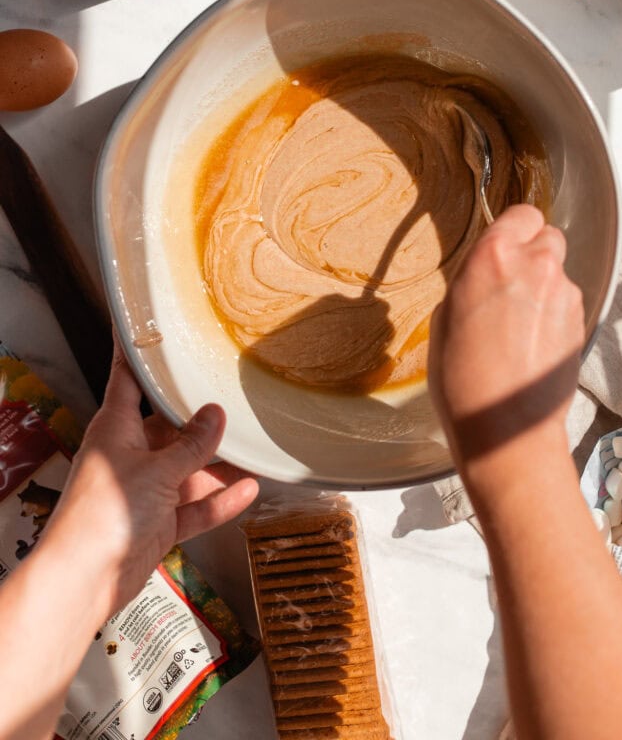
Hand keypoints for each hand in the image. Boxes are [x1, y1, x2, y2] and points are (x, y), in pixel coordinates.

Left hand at [44, 341, 258, 617]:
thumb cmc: (103, 517)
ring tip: (253, 449)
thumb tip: (216, 415)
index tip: (146, 323)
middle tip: (234, 398)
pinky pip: (194, 505)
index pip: (127, 378)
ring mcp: (144, 490)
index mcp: (116, 428)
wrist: (84, 581)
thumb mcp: (158, 470)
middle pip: (170, 427)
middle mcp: (129, 454)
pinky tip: (247, 490)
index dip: (137, 351)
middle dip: (202, 420)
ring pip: (188, 468)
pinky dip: (219, 500)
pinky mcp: (156, 523)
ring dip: (218, 464)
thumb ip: (192, 444)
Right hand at [428, 204, 584, 489]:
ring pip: (557, 271)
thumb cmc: (462, 379)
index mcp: (494, 257)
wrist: (505, 428)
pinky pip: (565, 301)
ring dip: (541, 286)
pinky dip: (551, 312)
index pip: (521, 214)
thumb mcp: (445, 317)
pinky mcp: (580, 322)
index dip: (512, 229)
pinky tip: (530, 342)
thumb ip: (471, 281)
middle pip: (546, 237)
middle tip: (508, 284)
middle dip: (530, 254)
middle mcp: (536, 267)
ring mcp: (564, 295)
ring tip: (516, 323)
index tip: (502, 245)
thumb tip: (485, 275)